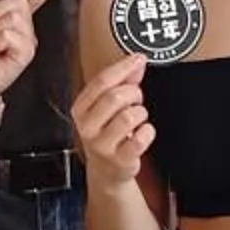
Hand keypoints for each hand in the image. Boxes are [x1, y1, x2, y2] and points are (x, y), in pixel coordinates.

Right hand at [72, 55, 153, 187]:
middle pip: (114, 97)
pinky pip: (140, 139)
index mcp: (81, 108)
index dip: (122, 68)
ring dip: (141, 113)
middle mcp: (87, 127)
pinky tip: (142, 133)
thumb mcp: (109, 105)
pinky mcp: (119, 159)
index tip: (138, 59)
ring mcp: (101, 145)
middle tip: (136, 100)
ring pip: (129, 116)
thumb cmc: (107, 132)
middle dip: (133, 94)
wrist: (107, 170)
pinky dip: (148, 132)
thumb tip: (137, 61)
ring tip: (137, 118)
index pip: (101, 81)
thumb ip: (124, 80)